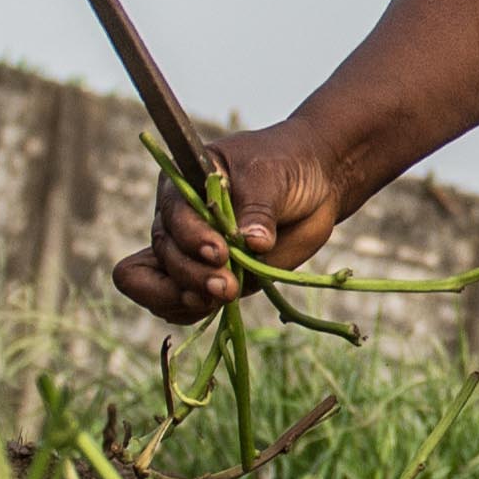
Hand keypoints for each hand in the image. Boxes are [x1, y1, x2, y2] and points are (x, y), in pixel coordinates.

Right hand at [113, 121, 352, 325]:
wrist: (312, 185)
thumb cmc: (284, 168)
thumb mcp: (270, 176)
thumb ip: (258, 210)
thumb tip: (253, 243)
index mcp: (183, 187)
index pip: (170, 217)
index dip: (189, 238)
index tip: (220, 253)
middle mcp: (179, 222)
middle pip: (165, 255)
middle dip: (193, 274)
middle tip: (227, 286)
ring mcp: (192, 254)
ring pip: (165, 285)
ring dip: (189, 297)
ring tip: (225, 296)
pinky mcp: (211, 279)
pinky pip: (183, 305)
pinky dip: (192, 311)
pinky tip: (215, 307)